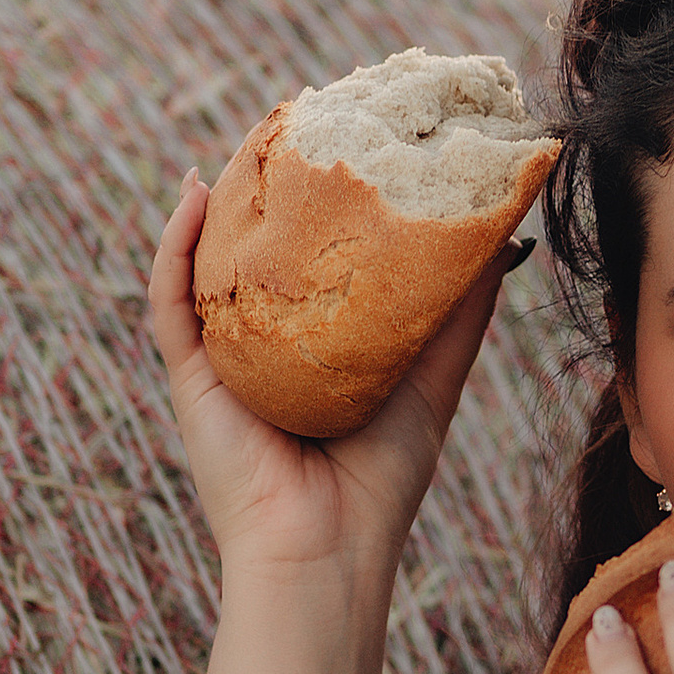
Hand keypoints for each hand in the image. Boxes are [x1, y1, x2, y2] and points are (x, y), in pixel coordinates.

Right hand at [149, 168, 521, 673]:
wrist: (326, 557)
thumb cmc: (383, 481)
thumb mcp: (433, 377)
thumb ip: (458, 313)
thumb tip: (503, 237)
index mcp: (313, 343)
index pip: (312, 255)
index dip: (326, 197)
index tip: (356, 136)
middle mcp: (263, 343)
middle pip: (259, 247)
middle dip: (273, 182)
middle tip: (302, 116)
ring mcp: (221, 358)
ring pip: (210, 260)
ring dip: (222, 195)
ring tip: (247, 137)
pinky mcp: (190, 379)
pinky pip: (170, 299)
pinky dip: (175, 246)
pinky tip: (190, 193)